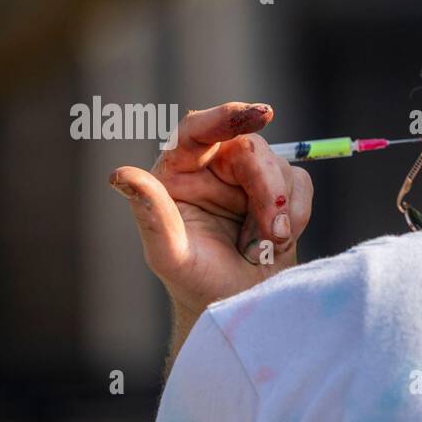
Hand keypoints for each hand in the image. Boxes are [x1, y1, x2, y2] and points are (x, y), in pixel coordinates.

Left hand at [110, 102, 312, 329]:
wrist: (237, 307)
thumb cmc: (195, 283)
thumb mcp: (170, 255)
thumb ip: (151, 214)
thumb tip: (121, 176)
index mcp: (176, 173)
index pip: (197, 131)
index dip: (226, 118)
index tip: (261, 115)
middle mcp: (211, 169)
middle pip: (249, 148)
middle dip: (268, 186)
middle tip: (274, 231)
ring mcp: (247, 180)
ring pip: (280, 167)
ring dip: (282, 209)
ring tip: (267, 248)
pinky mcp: (279, 194)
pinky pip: (300, 184)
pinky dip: (297, 214)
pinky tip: (278, 243)